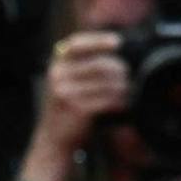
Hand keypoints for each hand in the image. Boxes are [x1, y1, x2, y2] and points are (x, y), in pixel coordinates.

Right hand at [25, 30, 128, 171]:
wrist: (53, 139)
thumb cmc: (67, 108)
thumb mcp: (67, 82)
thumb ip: (83, 65)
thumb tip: (117, 49)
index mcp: (56, 66)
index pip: (77, 45)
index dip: (98, 41)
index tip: (118, 42)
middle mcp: (58, 76)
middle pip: (100, 65)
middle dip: (119, 71)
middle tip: (127, 79)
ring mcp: (66, 92)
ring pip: (107, 83)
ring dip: (123, 88)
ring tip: (127, 93)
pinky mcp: (77, 108)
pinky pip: (108, 99)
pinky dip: (120, 102)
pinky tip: (123, 105)